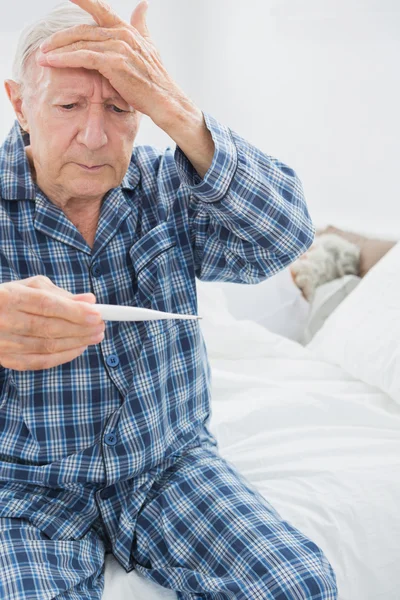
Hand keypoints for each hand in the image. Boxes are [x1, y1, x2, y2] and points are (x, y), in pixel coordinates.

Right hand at [0, 276, 104, 370]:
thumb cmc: (10, 298)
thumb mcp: (30, 287)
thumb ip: (60, 294)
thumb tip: (90, 301)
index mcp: (8, 297)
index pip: (46, 304)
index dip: (74, 311)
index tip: (97, 313)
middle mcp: (3, 321)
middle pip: (48, 328)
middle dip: (80, 328)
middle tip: (100, 325)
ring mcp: (3, 343)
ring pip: (47, 347)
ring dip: (76, 342)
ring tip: (95, 336)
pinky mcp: (6, 360)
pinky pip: (40, 362)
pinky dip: (63, 356)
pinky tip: (79, 348)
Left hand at [37, 0, 188, 127]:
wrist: (165, 101)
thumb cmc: (155, 79)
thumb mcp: (149, 46)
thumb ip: (141, 25)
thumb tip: (142, 5)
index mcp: (126, 29)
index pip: (98, 8)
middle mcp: (121, 33)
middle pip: (81, 29)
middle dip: (59, 38)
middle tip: (44, 46)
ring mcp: (118, 47)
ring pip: (79, 43)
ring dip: (56, 50)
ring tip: (42, 56)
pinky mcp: (113, 63)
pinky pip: (82, 57)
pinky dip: (63, 59)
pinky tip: (51, 62)